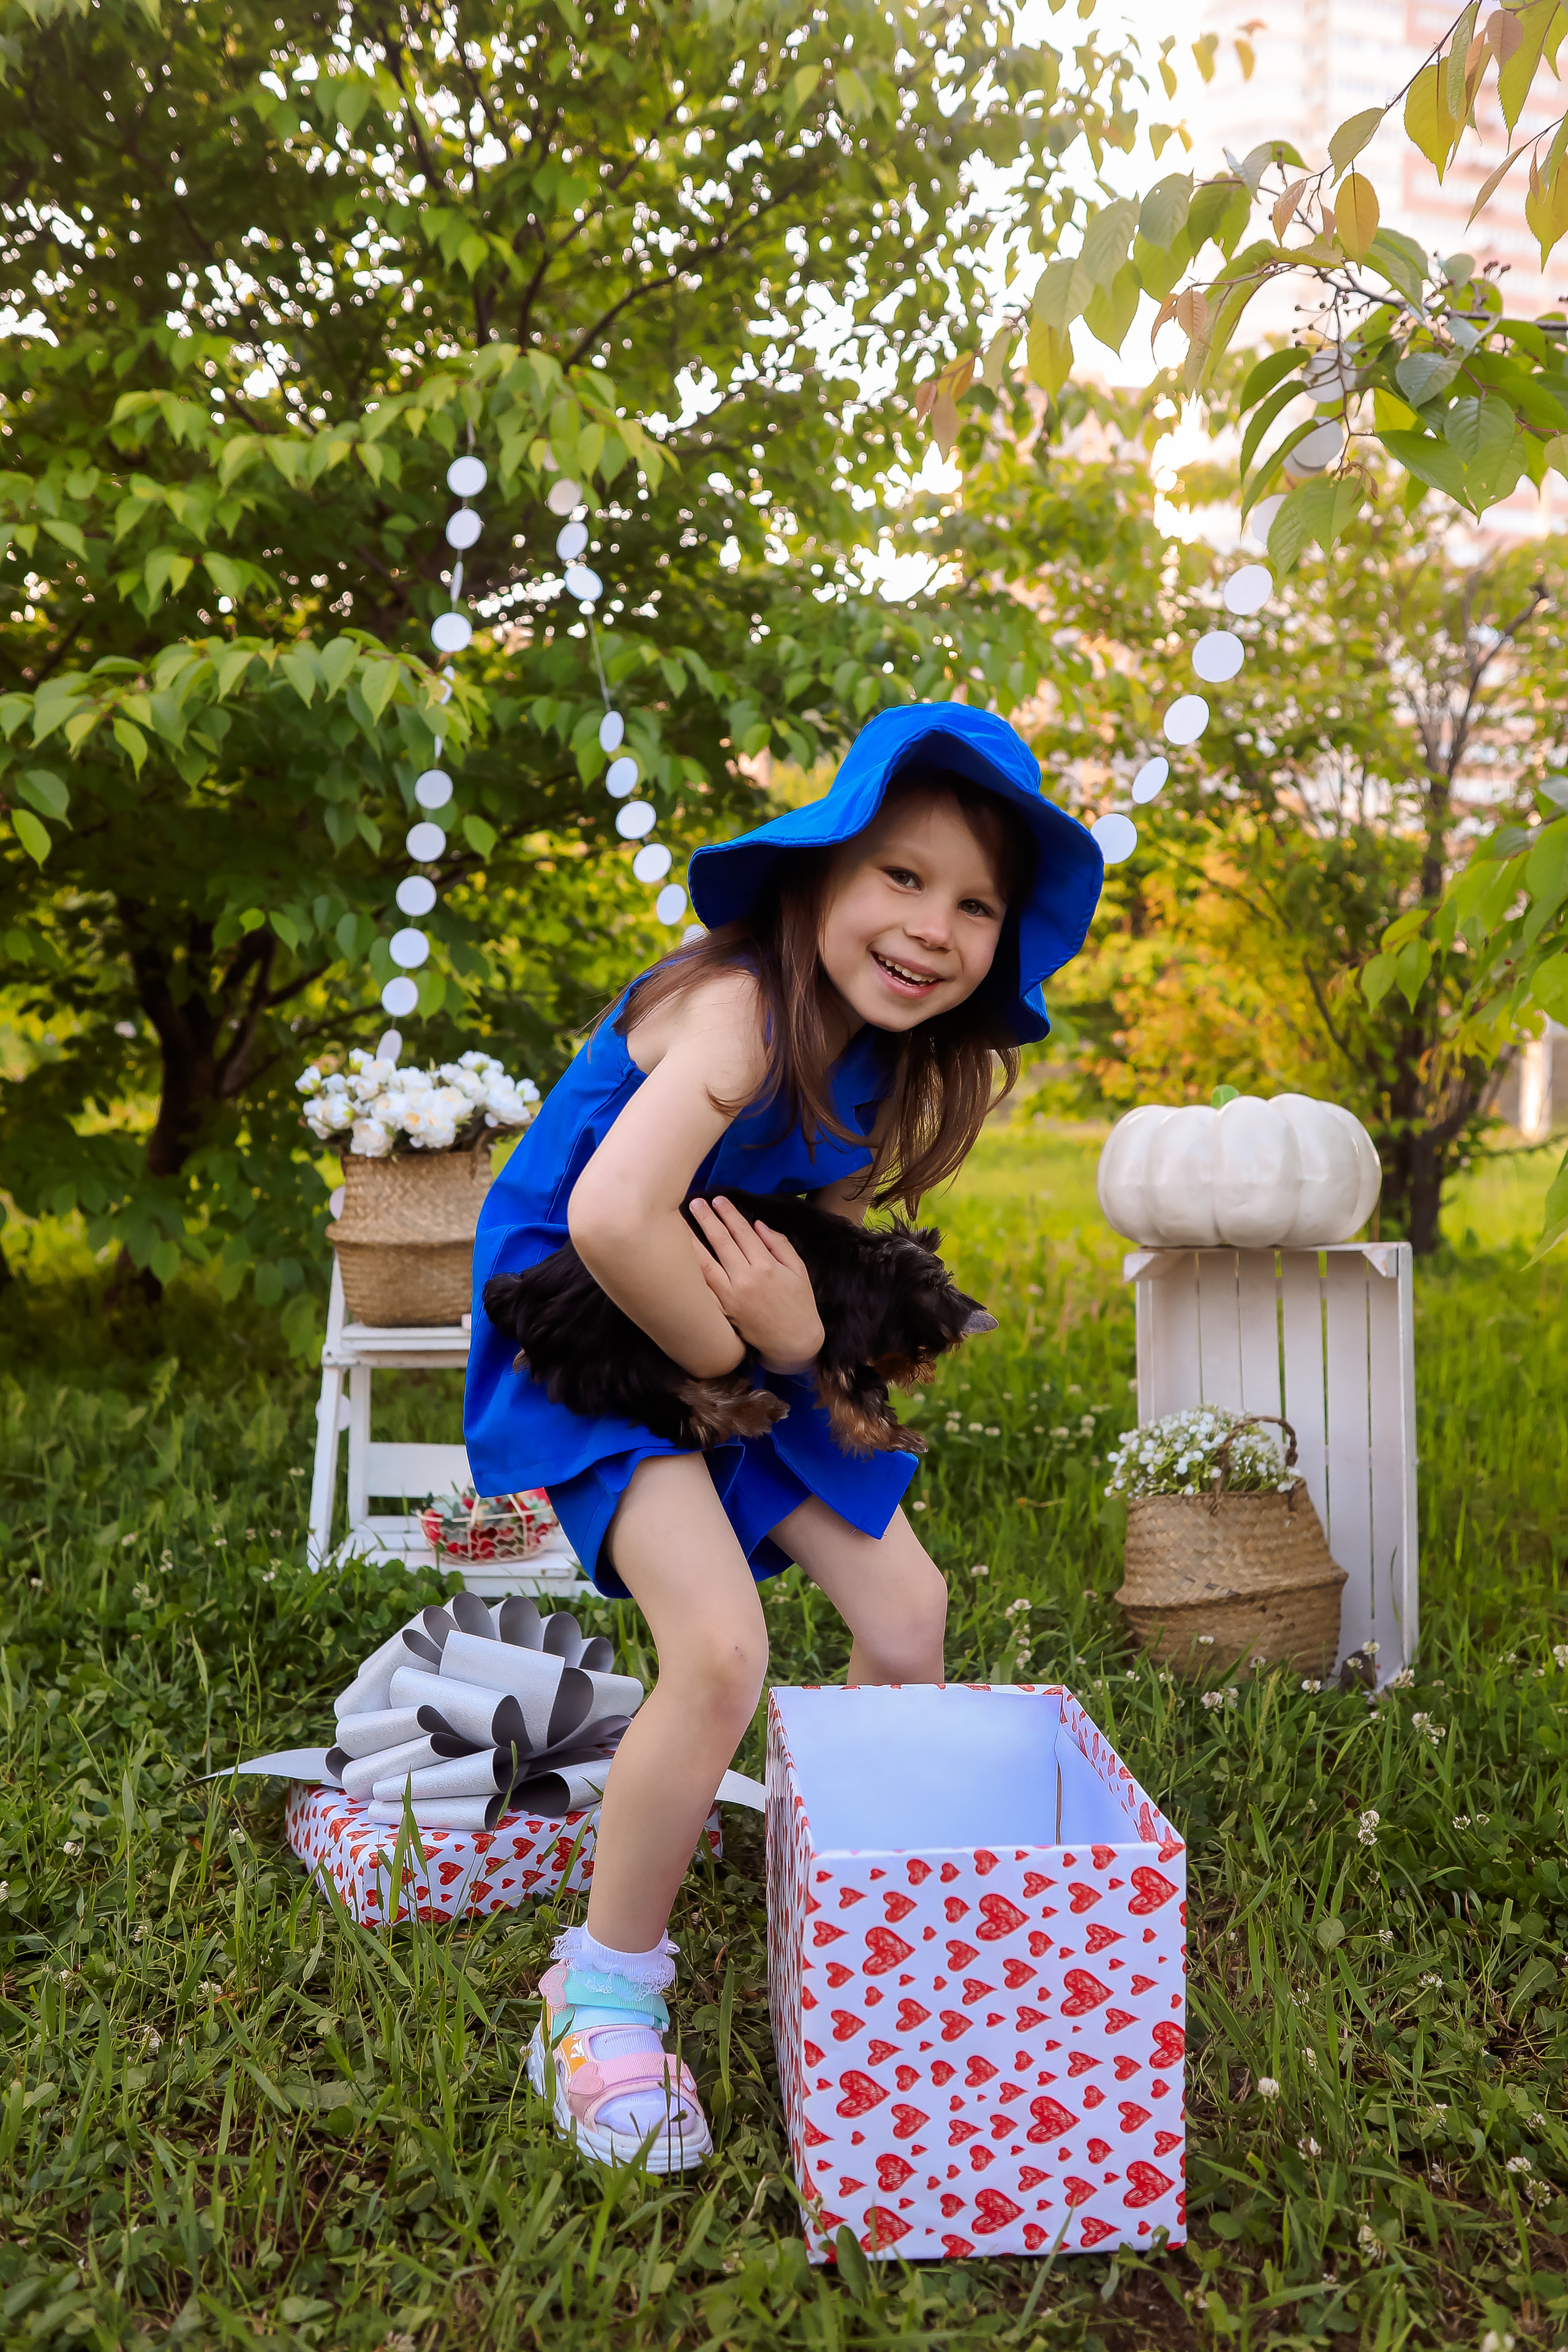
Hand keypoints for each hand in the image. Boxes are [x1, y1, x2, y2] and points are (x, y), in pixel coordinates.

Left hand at [688, 1196, 824, 1375]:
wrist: (793, 1344)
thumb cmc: (800, 1305)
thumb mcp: (798, 1271)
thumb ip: (780, 1245)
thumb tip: (758, 1224)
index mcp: (767, 1267)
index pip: (743, 1232)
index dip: (729, 1214)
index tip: (719, 1199)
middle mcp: (746, 1280)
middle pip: (721, 1242)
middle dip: (707, 1219)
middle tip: (694, 1202)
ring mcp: (731, 1297)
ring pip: (705, 1263)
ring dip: (691, 1241)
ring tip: (679, 1223)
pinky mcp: (723, 1312)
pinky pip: (702, 1289)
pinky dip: (691, 1272)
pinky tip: (679, 1259)